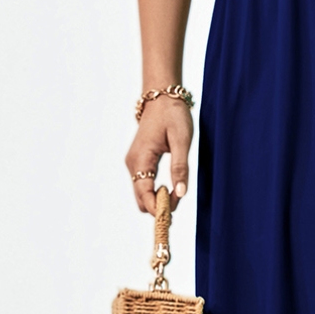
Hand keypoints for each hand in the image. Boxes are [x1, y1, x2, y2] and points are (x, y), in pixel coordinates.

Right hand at [125, 99, 192, 215]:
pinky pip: (144, 184)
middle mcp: (133, 163)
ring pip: (142, 193)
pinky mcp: (138, 161)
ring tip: (177, 194)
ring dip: (157, 199)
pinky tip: (171, 187)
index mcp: (141, 159)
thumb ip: (180, 167)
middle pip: (141, 199)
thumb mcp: (182, 140)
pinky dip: (155, 191)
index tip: (172, 216)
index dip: (157, 209)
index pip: (144, 194)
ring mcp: (134, 162)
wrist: (162, 97)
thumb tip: (181, 193)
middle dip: (158, 207)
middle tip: (179, 204)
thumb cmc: (173, 115)